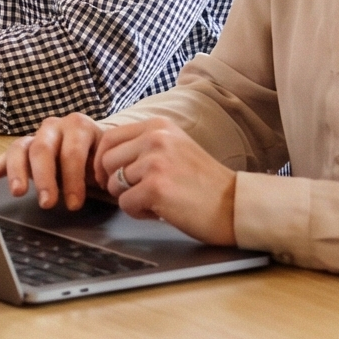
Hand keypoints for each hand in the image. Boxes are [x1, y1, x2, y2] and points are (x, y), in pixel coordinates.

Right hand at [0, 113, 107, 211]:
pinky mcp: (23, 148)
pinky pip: (6, 155)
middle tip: (47, 202)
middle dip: (45, 178)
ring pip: (20, 148)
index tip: (74, 204)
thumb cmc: (100, 156)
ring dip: (17, 172)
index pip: (72, 151)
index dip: (73, 178)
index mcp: (79, 126)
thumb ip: (106, 170)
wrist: (94, 144)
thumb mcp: (107, 160)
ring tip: (18, 193)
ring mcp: (35, 135)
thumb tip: (109, 185)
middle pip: (43, 148)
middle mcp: (54, 126)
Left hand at [93, 117, 237, 244]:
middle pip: (106, 161)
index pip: (109, 138)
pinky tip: (161, 211)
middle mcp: (155, 138)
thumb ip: (143, 145)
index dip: (104, 162)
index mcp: (158, 125)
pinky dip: (139, 213)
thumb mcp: (174, 147)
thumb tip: (103, 156)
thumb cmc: (203, 183)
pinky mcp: (155, 187)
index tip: (112, 178)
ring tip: (156, 201)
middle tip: (139, 193)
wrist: (235, 206)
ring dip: (130, 198)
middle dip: (115, 182)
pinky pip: (125, 204)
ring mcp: (155, 162)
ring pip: (113, 184)